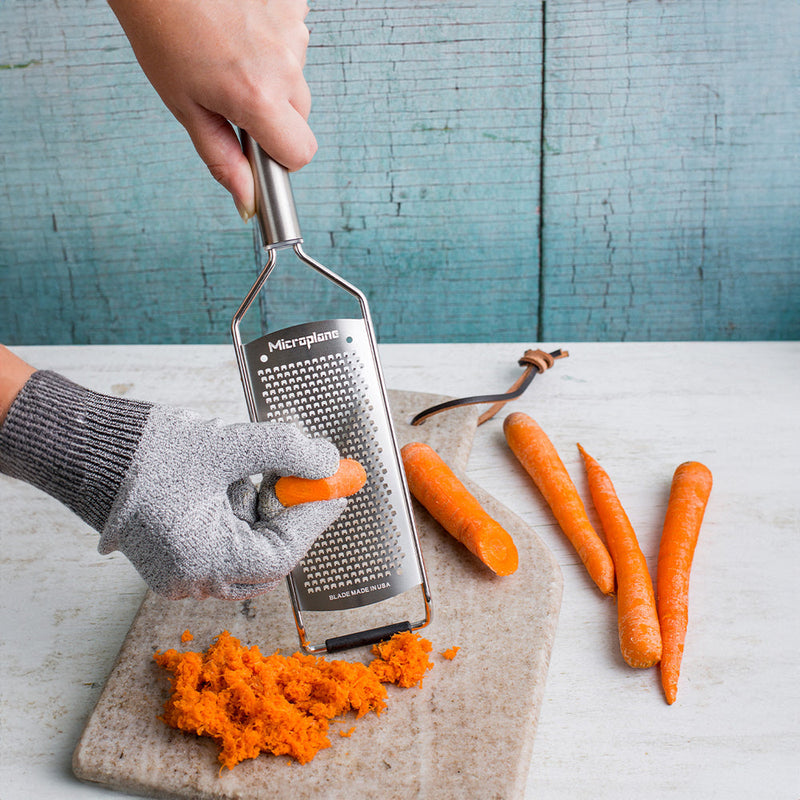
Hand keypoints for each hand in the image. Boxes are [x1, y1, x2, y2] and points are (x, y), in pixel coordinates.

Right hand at [0, 370, 344, 599]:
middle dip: (291, 517)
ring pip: (249, 549)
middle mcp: (191, 578)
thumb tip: (325, 461)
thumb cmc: (144, 454)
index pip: (281, 553)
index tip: (335, 489)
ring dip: (264, 513)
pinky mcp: (178, 554)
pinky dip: (242, 514)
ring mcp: (182, 570)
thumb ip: (284, 451)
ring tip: (255, 472)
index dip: (313, 518)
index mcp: (202, 562)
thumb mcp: (227, 447)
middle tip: (308, 481)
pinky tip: (234, 482)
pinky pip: (226, 542)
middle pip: (268, 559)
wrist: (89, 449)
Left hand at [107, 0, 315, 219]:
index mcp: (258, 98)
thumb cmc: (162, 33)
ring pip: (296, 76)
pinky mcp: (293, 4)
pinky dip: (272, 42)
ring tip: (230, 52)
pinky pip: (293, 41)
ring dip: (272, 74)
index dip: (281, 157)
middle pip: (302, 116)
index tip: (259, 147)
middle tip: (232, 94)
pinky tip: (242, 28)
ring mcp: (293, 30)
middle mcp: (284, 64)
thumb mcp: (187, 109)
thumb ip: (223, 161)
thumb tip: (247, 203)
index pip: (300, 153)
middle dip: (274, 114)